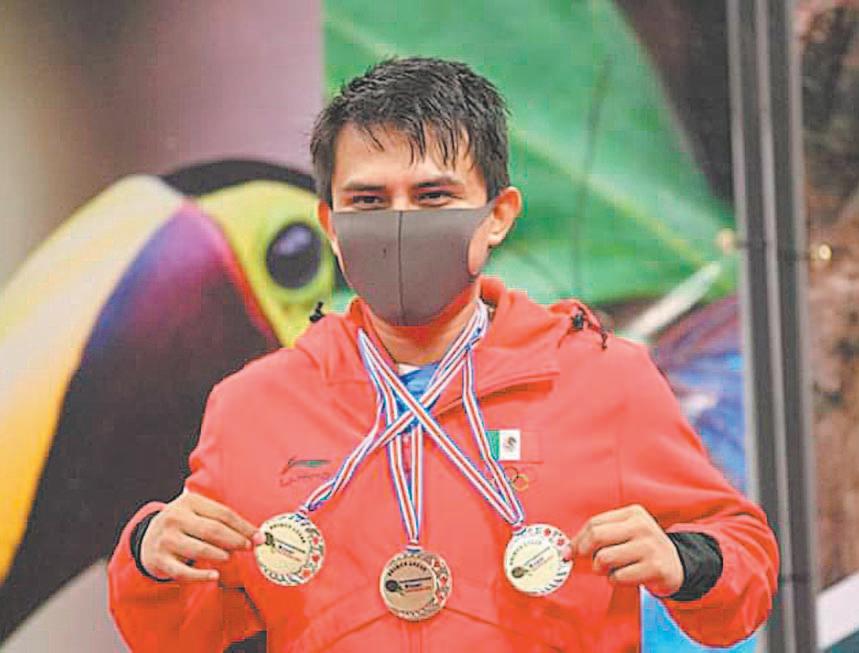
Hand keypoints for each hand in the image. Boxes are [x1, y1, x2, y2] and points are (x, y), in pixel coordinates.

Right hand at [140, 491, 264, 581]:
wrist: (146, 539)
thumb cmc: (182, 525)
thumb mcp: (197, 512)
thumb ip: (221, 519)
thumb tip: (254, 534)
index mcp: (189, 502)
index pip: (223, 514)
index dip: (244, 526)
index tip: (258, 536)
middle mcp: (175, 518)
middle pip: (213, 530)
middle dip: (236, 540)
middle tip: (248, 547)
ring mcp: (166, 539)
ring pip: (200, 549)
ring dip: (221, 555)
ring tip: (231, 557)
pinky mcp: (160, 560)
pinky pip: (184, 572)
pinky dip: (201, 576)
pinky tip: (215, 576)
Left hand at [568, 504, 683, 596]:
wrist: (676, 566)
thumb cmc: (642, 549)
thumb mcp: (626, 533)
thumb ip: (600, 535)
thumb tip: (568, 549)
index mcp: (633, 513)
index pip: (594, 523)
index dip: (578, 540)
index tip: (571, 552)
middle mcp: (642, 526)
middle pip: (596, 537)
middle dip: (588, 554)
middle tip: (593, 563)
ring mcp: (650, 547)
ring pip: (605, 558)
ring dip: (603, 570)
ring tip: (614, 569)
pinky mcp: (655, 568)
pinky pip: (618, 577)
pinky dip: (616, 580)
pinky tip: (627, 577)